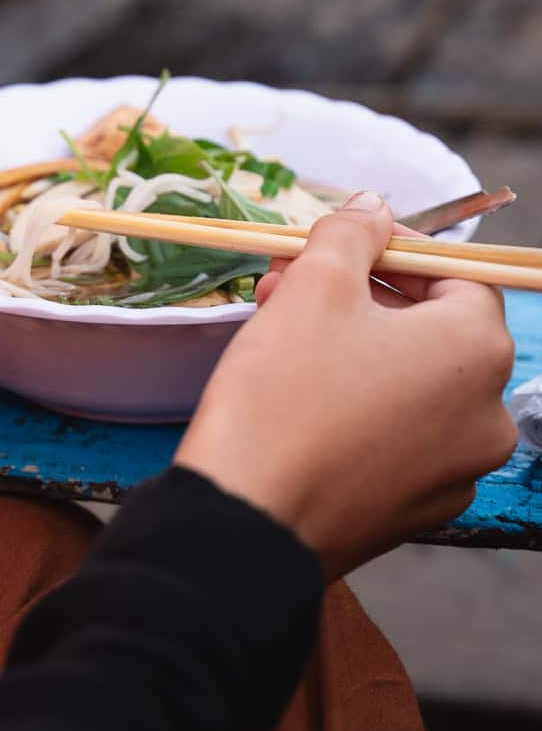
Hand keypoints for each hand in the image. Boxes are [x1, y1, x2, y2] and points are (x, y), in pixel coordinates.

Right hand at [176, 191, 516, 579]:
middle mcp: (486, 415)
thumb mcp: (315, 286)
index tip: (338, 248)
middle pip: (426, 329)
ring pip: (406, 383)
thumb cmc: (285, 391)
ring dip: (350, 345)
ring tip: (277, 332)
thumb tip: (375, 207)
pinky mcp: (415, 511)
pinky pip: (394, 436)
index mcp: (478, 351)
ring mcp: (454, 472)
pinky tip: (296, 397)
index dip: (394, 252)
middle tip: (287, 282)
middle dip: (356, 296)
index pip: (456, 275)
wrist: (245, 523)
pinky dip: (356, 405)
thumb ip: (353, 233)